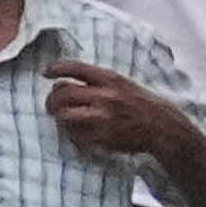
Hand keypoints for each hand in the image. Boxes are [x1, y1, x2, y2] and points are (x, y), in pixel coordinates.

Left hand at [44, 59, 185, 168]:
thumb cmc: (138, 102)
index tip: (46, 72)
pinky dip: (70, 132)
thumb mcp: (120, 82)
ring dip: (58, 116)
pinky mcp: (102, 137)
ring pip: (65, 116)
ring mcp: (102, 118)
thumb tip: (63, 82)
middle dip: (51, 99)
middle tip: (50, 104)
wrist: (159, 125)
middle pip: (64, 93)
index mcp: (109, 79)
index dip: (57, 69)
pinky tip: (74, 131)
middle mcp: (104, 96)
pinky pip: (75, 135)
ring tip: (60, 117)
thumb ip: (95, 81)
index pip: (75, 68)